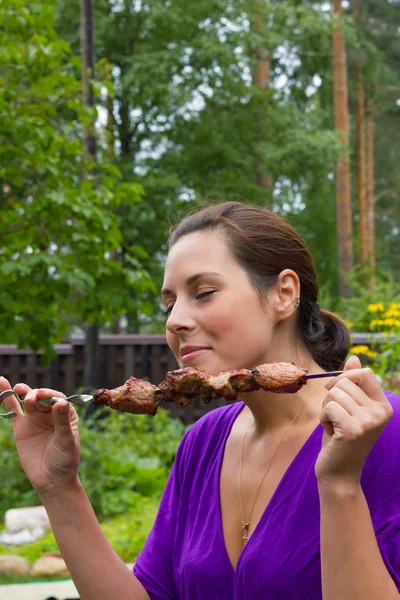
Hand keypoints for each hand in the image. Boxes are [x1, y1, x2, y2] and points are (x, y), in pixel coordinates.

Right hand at [0, 376, 80, 497]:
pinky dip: (8, 398)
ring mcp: (35, 419)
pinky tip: (2, 384)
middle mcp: (51, 413)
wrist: (51, 481)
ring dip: (24, 391)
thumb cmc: (65, 460)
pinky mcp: (21, 427)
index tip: (44, 397)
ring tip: (19, 388)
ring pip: (28, 400)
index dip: (50, 395)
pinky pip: (13, 410)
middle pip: (42, 397)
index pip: (58, 399)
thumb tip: (61, 401)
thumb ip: (62, 422)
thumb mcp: (66, 441)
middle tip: (31, 398)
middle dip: (37, 395)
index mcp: (66, 414)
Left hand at [315, 356, 392, 487]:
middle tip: (335, 417)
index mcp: (384, 405)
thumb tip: (354, 358)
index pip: (365, 373)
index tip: (335, 392)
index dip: (344, 378)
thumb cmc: (340, 437)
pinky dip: (323, 418)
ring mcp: (369, 421)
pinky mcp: (353, 430)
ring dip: (326, 408)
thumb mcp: (348, 407)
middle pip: (346, 382)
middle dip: (331, 396)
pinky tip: (330, 433)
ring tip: (334, 426)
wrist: (338, 473)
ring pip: (335, 393)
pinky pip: (328, 407)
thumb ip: (353, 383)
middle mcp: (381, 413)